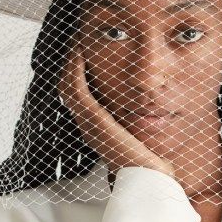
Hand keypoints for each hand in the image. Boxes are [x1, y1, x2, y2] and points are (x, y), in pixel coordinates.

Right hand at [59, 44, 175, 179]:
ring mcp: (89, 124)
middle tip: (76, 38)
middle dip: (69, 61)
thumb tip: (154, 107)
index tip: (84, 49)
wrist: (152, 182)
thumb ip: (140, 122)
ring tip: (75, 39)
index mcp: (98, 130)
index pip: (78, 95)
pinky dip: (74, 67)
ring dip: (69, 59)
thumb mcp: (143, 137)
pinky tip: (79, 50)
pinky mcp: (95, 122)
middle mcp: (88, 127)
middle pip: (67, 87)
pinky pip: (76, 88)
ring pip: (67, 85)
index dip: (76, 71)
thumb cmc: (153, 164)